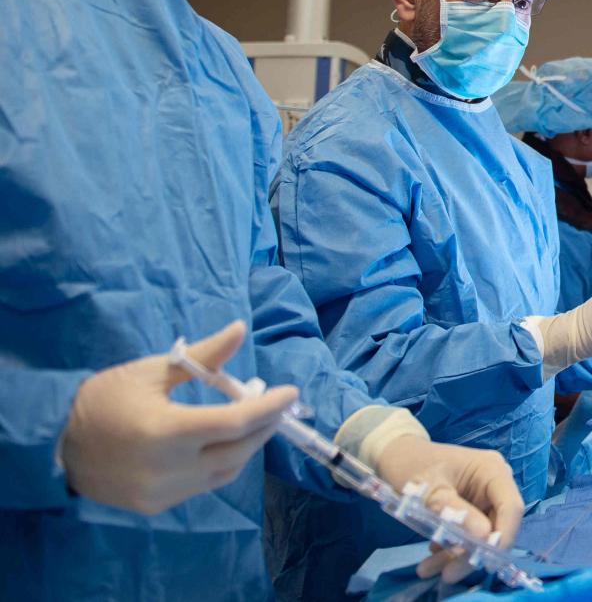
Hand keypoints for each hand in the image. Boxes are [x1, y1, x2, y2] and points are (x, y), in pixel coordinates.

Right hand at [60, 321, 296, 514]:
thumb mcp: (151, 371)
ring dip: (246, 447)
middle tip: (277, 404)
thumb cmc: (104, 399)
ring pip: (225, 472)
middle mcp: (167, 469)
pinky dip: (222, 463)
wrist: (56, 443)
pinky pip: (204, 485)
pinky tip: (224, 443)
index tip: (291, 393)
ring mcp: (162, 492)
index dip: (269, 408)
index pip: (234, 423)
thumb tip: (239, 329)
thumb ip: (202, 357)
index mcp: (165, 431)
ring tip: (254, 421)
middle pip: (237, 450)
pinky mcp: (156, 505)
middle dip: (264, 426)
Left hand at [374, 436, 523, 583]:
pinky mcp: (472, 510)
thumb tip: (485, 537)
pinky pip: (469, 535)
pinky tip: (432, 552)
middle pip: (496, 526)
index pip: (511, 506)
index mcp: (491, 470)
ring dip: (457, 555)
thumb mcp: (430, 492)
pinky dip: (452, 548)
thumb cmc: (412, 466)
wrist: (395, 456)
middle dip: (472, 552)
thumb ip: (457, 512)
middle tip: (447, 573)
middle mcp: (493, 484)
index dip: (504, 535)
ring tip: (427, 568)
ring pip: (481, 536)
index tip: (484, 560)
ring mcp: (483, 498)